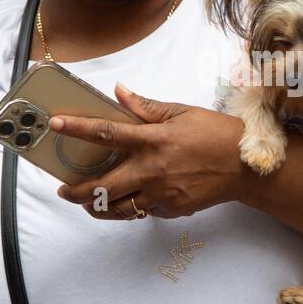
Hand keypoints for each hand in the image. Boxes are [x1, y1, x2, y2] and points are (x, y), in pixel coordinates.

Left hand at [52, 85, 252, 218]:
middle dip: (77, 192)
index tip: (56, 125)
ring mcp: (161, 194)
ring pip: (118, 209)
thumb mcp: (181, 112)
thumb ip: (146, 106)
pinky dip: (132, 207)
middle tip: (63, 191)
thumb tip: (118, 92)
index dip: (77, 128)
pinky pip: (143, 211)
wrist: (246, 167)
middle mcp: (152, 170)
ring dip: (97, 208)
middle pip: (102, 188)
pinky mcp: (171, 209)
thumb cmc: (216, 134)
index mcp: (153, 140)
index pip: (106, 133)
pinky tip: (128, 200)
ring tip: (87, 203)